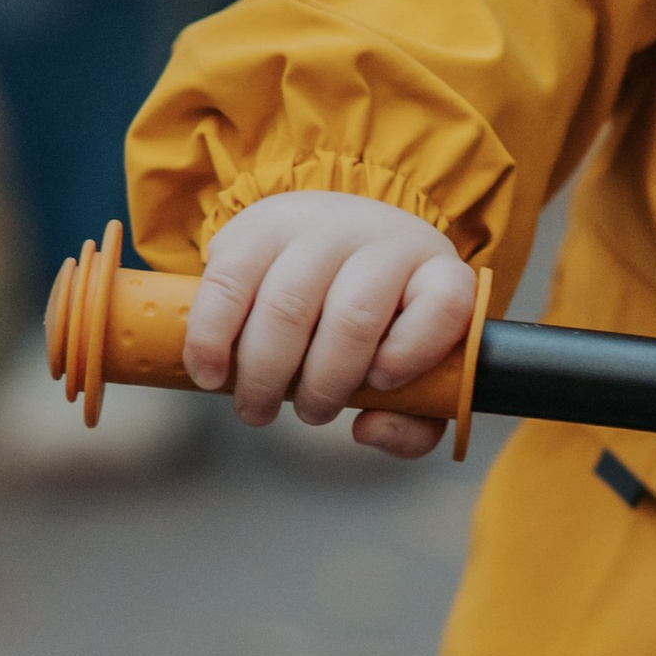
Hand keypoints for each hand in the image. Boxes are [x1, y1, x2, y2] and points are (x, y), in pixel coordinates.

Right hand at [182, 191, 480, 458]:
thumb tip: (368, 430)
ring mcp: (318, 226)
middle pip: (353, 320)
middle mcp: (382, 238)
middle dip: (323, 387)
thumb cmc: (378, 321)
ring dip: (264, 373)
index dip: (413, 352)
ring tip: (257, 407)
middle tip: (308, 415)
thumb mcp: (412, 365)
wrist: (331, 238)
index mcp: (435, 272)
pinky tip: (211, 373)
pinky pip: (229, 283)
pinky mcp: (257, 226)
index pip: (443, 304)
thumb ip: (413, 419)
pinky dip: (213, 339)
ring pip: (287, 306)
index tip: (381, 383)